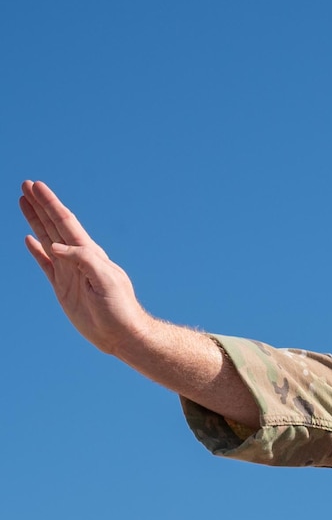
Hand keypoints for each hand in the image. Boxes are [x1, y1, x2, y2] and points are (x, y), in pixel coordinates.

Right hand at [20, 181, 151, 357]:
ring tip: (23, 202)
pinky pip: (45, 263)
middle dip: (40, 204)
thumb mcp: (106, 280)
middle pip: (54, 224)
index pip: (66, 222)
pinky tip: (29, 239)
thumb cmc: (120, 308)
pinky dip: (37, 250)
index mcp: (89, 253)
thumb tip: (56, 246)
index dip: (50, 203)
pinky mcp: (62, 287)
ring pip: (47, 239)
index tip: (36, 186)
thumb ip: (83, 260)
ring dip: (35, 220)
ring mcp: (69, 271)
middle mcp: (78, 258)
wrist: (121, 334)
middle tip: (25, 184)